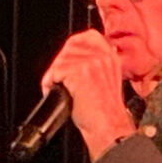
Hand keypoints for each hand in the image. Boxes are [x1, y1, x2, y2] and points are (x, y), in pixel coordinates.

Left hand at [39, 30, 135, 160]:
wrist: (107, 126)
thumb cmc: (107, 111)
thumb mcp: (109, 80)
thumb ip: (99, 64)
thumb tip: (82, 54)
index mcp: (111, 56)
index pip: (88, 36)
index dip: (74, 46)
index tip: (68, 58)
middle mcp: (102, 56)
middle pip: (70, 47)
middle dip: (61, 63)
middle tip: (60, 79)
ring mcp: (90, 62)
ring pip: (60, 60)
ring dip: (54, 75)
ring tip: (59, 88)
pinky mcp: (77, 71)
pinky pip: (54, 71)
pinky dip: (50, 83)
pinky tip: (58, 92)